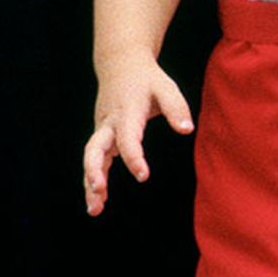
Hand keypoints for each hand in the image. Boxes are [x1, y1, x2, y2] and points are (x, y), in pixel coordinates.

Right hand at [83, 51, 192, 215]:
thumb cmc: (148, 79)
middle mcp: (109, 123)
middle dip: (94, 171)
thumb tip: (187, 130)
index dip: (134, 157)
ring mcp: (102, 130)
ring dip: (90, 183)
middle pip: (95, 149)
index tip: (143, 176)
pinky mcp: (102, 136)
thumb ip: (177, 108)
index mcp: (127, 112)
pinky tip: (98, 199)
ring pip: (90, 158)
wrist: (121, 66)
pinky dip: (94, 179)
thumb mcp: (166, 88)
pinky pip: (95, 160)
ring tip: (95, 210)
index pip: (128, 138)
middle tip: (99, 191)